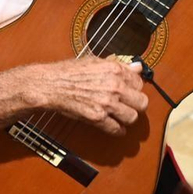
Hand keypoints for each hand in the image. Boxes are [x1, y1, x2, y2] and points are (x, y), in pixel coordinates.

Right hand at [26, 58, 148, 134]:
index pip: (139, 83)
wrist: (51, 85)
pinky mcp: (97, 117)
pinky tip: (115, 128)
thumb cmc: (69, 72)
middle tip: (129, 106)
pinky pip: (117, 129)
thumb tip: (137, 67)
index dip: (134, 89)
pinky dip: (118, 131)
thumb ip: (119, 65)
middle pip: (141, 102)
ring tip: (122, 117)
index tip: (129, 92)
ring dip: (127, 119)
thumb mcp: (96, 62)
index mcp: (116, 70)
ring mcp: (107, 103)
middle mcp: (115, 86)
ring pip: (132, 117)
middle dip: (136, 105)